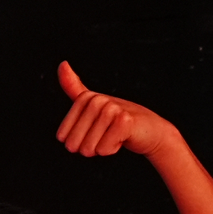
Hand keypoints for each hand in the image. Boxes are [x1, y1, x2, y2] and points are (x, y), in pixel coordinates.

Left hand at [56, 62, 177, 158]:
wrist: (150, 130)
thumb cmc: (119, 119)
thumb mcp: (93, 104)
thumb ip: (74, 88)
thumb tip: (62, 64)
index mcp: (86, 98)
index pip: (62, 136)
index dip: (77, 142)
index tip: (93, 132)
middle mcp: (97, 100)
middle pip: (73, 144)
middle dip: (88, 148)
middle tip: (105, 135)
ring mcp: (111, 109)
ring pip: (89, 148)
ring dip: (102, 148)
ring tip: (115, 135)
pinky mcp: (124, 121)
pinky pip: (103, 149)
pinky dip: (112, 149)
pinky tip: (123, 138)